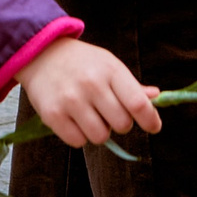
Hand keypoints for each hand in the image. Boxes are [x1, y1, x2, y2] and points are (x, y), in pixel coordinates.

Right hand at [18, 36, 163, 147]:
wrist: (41, 54)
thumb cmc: (82, 62)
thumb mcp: (109, 65)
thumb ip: (131, 85)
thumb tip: (155, 97)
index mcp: (110, 70)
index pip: (138, 104)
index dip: (150, 120)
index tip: (154, 126)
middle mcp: (91, 85)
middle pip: (122, 125)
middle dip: (120, 123)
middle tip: (110, 113)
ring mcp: (70, 100)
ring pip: (100, 137)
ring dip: (100, 131)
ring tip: (91, 116)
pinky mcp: (52, 115)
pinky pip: (77, 142)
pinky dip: (79, 136)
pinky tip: (75, 120)